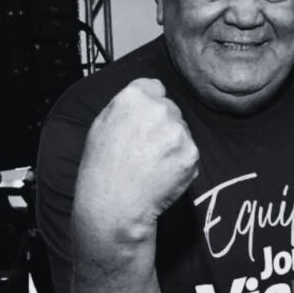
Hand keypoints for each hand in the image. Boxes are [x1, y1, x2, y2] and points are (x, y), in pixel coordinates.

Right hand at [75, 78, 199, 232]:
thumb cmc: (103, 168)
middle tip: (144, 148)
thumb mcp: (101, 125)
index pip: (154, 87)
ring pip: (182, 129)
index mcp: (133, 98)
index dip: (149, 103)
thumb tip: (149, 92)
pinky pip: (190, 150)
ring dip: (173, 142)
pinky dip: (181, 160)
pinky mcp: (191, 153)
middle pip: (170, 108)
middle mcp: (159, 110)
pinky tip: (162, 172)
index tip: (143, 119)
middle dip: (162, 124)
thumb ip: (127, 105)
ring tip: (151, 162)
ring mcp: (178, 132)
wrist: (114, 205)